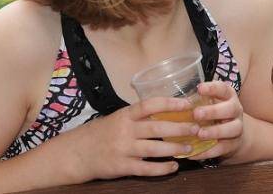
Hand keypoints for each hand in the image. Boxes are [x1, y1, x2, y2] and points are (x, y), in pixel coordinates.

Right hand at [64, 97, 198, 181]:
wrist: (75, 154)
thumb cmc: (101, 134)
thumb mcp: (117, 119)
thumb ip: (138, 117)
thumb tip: (167, 112)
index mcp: (124, 115)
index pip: (149, 105)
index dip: (170, 103)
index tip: (188, 103)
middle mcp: (124, 130)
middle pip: (157, 128)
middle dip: (180, 128)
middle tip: (197, 129)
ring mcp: (123, 149)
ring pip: (155, 149)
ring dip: (175, 149)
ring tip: (190, 148)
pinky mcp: (121, 167)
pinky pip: (146, 169)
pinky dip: (162, 168)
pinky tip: (174, 166)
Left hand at [189, 81, 243, 159]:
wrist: (232, 134)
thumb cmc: (214, 114)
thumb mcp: (208, 104)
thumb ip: (196, 102)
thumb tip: (169, 104)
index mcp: (228, 96)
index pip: (223, 89)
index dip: (212, 88)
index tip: (199, 89)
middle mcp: (235, 110)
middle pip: (230, 109)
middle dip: (213, 111)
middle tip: (196, 114)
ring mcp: (237, 127)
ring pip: (232, 129)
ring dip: (215, 131)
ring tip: (199, 134)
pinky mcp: (234, 144)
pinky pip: (223, 148)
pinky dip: (209, 151)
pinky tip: (194, 153)